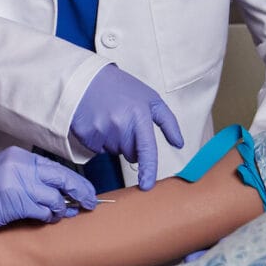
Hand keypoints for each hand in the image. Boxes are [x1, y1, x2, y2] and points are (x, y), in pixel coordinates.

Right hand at [0, 146, 94, 241]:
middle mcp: (21, 167)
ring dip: (61, 210)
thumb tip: (56, 187)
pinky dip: (48, 217)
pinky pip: (43, 211)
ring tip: (59, 215)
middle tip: (90, 203)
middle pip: (63, 179)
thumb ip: (28, 175)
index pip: (56, 168)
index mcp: (20, 157)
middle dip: (81, 193)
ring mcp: (19, 184)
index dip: (75, 182)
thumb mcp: (4, 172)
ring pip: (55, 198)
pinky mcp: (17, 202)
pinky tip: (46, 219)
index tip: (85, 192)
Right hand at [72, 65, 183, 188]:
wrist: (86, 79)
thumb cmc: (120, 88)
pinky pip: (98, 149)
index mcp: (139, 115)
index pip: (146, 150)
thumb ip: (168, 121)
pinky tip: (97, 122)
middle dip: (130, 143)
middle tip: (123, 121)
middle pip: (131, 154)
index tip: (147, 186)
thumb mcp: (150, 98)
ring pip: (114, 152)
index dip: (148, 170)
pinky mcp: (86, 135)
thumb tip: (179, 143)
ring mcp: (101, 130)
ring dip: (114, 141)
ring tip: (109, 118)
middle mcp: (120, 124)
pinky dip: (99, 140)